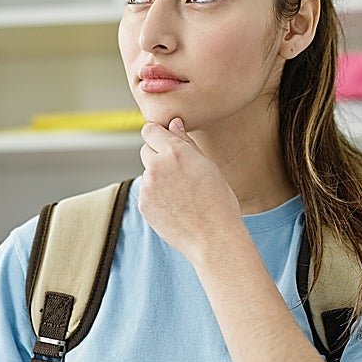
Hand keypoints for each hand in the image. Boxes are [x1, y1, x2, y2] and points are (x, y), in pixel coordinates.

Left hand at [138, 117, 242, 262]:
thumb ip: (186, 143)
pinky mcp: (143, 204)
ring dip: (158, 177)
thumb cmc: (219, 201)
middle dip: (158, 155)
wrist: (213, 237)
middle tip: (179, 171)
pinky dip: (156, 196)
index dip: (157, 134)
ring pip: (148, 173)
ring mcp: (147, 186)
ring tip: (182, 194)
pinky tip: (175, 206)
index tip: (163, 139)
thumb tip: (173, 124)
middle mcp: (157, 166)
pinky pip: (146, 192)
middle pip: (146, 150)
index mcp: (175, 152)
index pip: (150, 130)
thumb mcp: (208, 165)